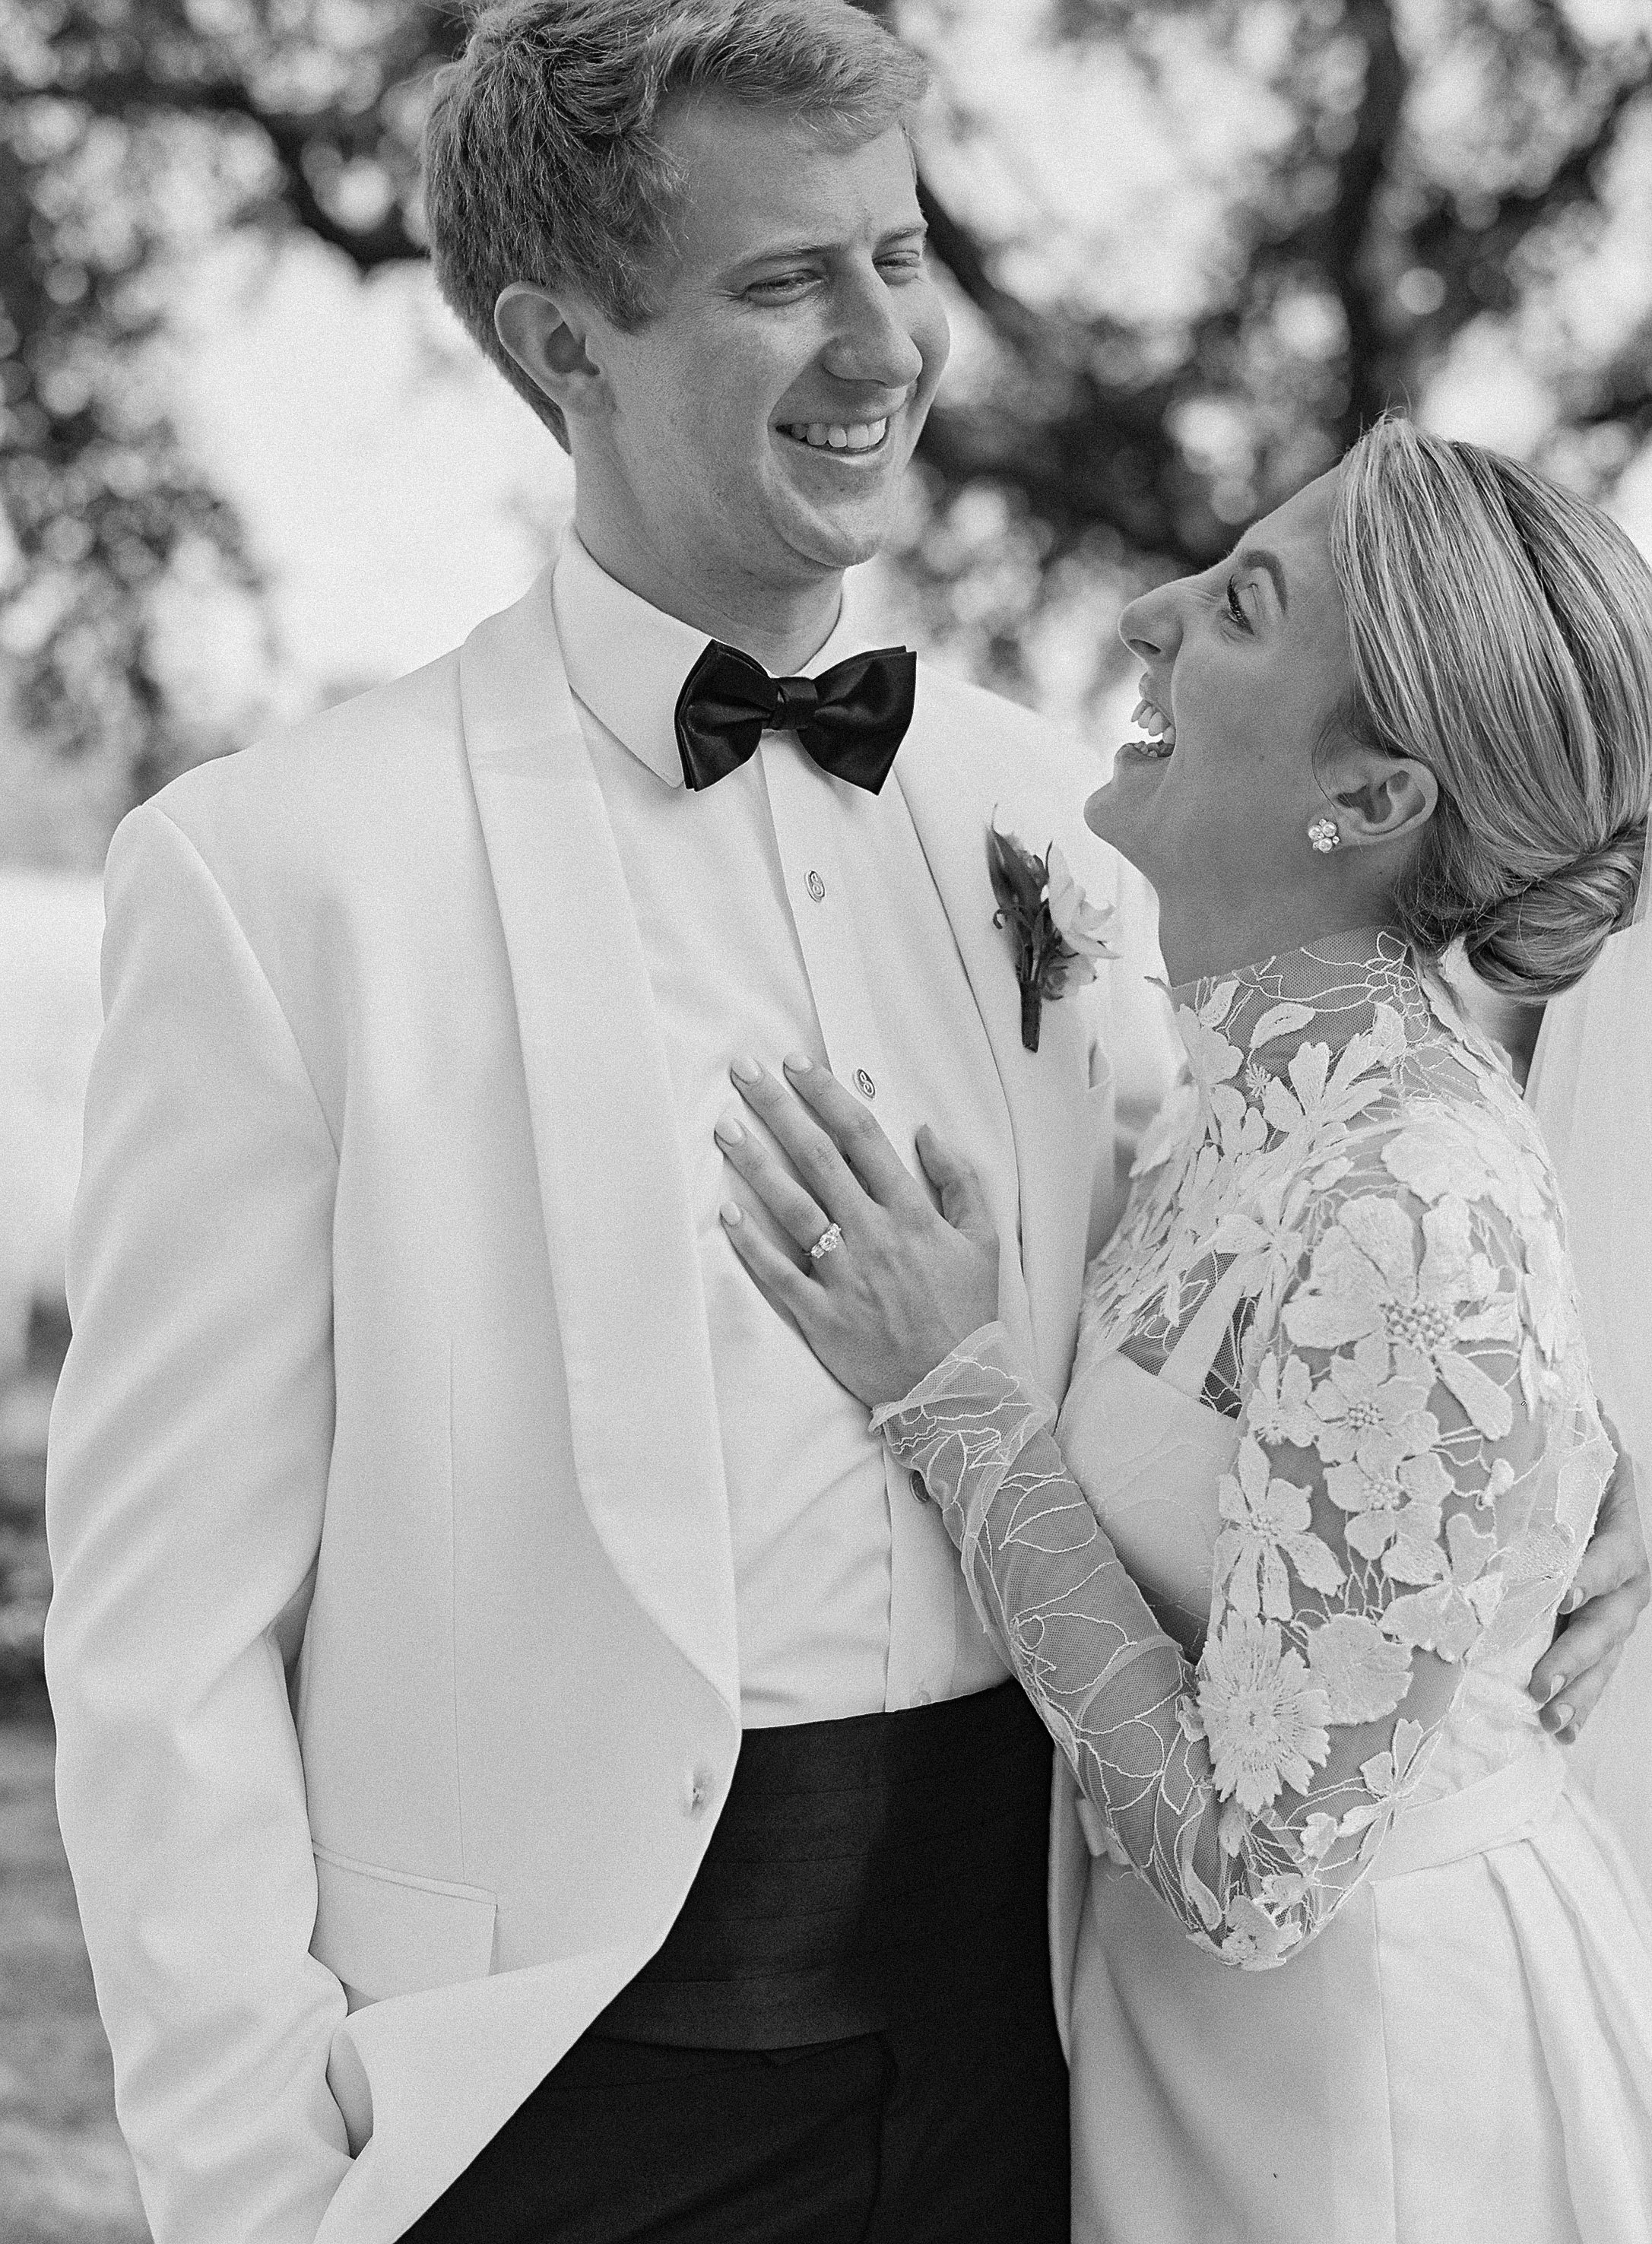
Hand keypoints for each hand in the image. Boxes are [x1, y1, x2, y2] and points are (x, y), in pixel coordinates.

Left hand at [714, 1052, 999, 1408]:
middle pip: (817, 1158)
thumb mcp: (985, 1241)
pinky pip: (778, 1274)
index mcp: (912, 1212)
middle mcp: (873, 1235)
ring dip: (755, 1162)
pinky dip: (750, 1243)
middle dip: (778, 1109)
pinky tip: (725, 1210)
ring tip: (724, 1126)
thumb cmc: (969, 1314)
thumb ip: (961, 1182)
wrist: (957, 1390)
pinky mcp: (821, 1316)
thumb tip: (927, 1132)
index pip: (861, 1137)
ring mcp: (844, 1275)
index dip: (826, 1095)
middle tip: (744, 1071)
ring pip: (791, 1206)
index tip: (796, 1064)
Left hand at [1529, 1407, 1649, 1740]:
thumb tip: (1570, 1402)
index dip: (1588, 1577)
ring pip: (1603, 1658)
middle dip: (1576, 1656)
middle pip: (1607, 1623)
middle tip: (1541, 1683)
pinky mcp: (1600, 1634)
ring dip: (1578, 1692)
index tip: (1561, 1596)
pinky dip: (1579, 1703)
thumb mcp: (1588, 1451)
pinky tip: (1557, 1734)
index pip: (1612, 1559)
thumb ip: (1580, 1438)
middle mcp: (1628, 1582)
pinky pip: (1595, 1674)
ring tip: (1549, 1720)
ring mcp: (1617, 1613)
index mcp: (1625, 1535)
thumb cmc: (1585, 1468)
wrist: (1607, 1486)